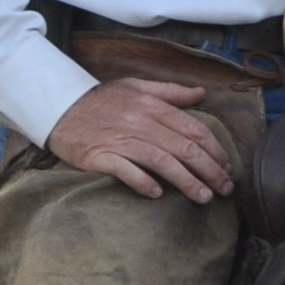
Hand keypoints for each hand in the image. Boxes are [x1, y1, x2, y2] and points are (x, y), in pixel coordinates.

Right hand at [44, 77, 232, 202]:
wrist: (57, 106)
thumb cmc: (101, 100)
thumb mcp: (136, 87)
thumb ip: (170, 92)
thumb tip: (201, 93)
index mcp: (152, 106)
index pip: (194, 130)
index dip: (215, 150)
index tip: (227, 167)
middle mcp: (140, 123)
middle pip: (184, 149)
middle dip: (210, 171)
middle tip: (225, 189)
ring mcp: (120, 140)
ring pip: (163, 162)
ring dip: (187, 182)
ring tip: (203, 197)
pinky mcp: (100, 156)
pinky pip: (127, 171)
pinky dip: (144, 183)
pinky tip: (158, 194)